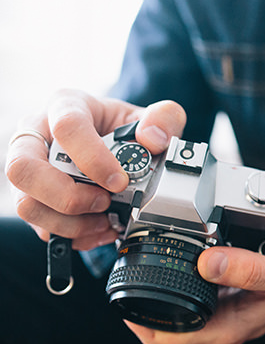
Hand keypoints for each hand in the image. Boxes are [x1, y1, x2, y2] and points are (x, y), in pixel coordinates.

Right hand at [5, 89, 186, 249]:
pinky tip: (101, 229)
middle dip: (67, 196)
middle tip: (103, 202)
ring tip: (105, 220)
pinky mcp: (34, 201)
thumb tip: (153, 138)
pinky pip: (41, 227)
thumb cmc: (121, 128)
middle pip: (22, 169)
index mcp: (65, 107)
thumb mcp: (147, 117)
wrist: (113, 145)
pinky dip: (76, 236)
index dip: (93, 158)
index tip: (119, 181)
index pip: (66, 127)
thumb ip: (163, 118)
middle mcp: (36, 137)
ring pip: (26, 205)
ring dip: (70, 222)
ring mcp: (30, 172)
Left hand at [125, 228, 264, 343]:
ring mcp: (226, 310)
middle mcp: (225, 323)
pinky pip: (193, 293)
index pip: (167, 338)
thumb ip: (251, 270)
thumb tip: (205, 264)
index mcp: (232, 326)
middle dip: (139, 303)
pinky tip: (177, 253)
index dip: (138, 319)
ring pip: (177, 310)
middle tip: (130, 263)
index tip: (125, 287)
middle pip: (165, 326)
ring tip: (146, 255)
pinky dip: (179, 277)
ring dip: (158, 289)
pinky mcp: (229, 294)